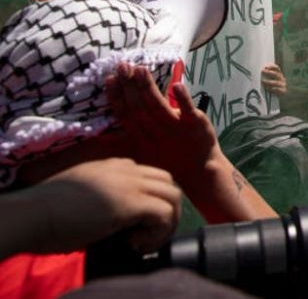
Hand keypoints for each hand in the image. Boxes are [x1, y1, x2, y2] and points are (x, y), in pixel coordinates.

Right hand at [16, 158, 180, 254]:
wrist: (33, 214)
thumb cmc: (48, 212)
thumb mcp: (84, 195)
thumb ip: (106, 197)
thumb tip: (119, 220)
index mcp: (115, 165)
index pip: (150, 177)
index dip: (149, 202)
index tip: (132, 225)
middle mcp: (127, 169)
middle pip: (168, 183)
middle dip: (166, 210)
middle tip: (147, 235)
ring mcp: (131, 183)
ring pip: (173, 196)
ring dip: (167, 222)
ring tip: (144, 241)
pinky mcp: (131, 203)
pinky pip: (164, 214)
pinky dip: (158, 232)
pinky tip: (136, 244)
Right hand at [105, 64, 218, 188]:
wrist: (200, 172)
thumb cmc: (169, 159)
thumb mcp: (142, 152)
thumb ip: (123, 141)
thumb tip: (98, 136)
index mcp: (141, 137)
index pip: (126, 114)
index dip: (117, 97)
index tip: (110, 78)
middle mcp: (155, 132)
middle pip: (139, 107)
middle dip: (130, 86)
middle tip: (123, 66)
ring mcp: (175, 128)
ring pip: (158, 105)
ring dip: (148, 88)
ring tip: (141, 70)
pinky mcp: (194, 125)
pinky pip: (187, 110)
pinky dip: (182, 98)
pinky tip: (177, 85)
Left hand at [260, 64, 287, 95]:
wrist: (277, 98)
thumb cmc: (270, 88)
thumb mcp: (269, 80)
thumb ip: (265, 76)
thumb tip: (257, 71)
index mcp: (279, 75)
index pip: (277, 69)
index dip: (272, 67)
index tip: (265, 67)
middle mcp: (282, 79)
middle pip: (276, 74)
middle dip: (269, 72)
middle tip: (262, 72)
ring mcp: (283, 85)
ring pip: (276, 82)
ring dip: (269, 82)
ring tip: (263, 82)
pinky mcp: (283, 91)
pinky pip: (279, 90)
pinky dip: (273, 89)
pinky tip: (269, 89)